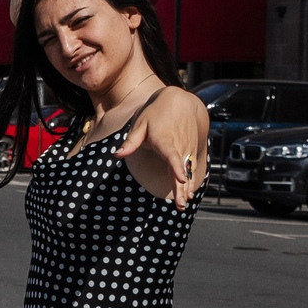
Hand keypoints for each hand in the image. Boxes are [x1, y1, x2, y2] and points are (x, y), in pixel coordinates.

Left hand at [117, 87, 210, 205]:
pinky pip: (191, 169)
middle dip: (181, 188)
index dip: (176, 167)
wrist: (181, 103)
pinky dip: (191, 182)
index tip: (180, 179)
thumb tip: (117, 155)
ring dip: (186, 188)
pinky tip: (187, 195)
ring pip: (188, 172)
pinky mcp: (191, 151)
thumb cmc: (156, 114)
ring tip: (182, 204)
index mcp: (165, 140)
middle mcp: (179, 146)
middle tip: (179, 205)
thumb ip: (131, 141)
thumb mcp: (140, 124)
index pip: (172, 155)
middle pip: (182, 170)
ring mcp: (187, 149)